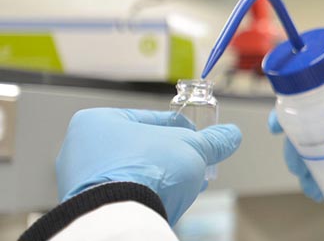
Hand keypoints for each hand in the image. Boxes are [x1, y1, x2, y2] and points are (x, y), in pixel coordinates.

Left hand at [56, 108, 241, 224]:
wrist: (121, 216)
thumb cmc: (146, 171)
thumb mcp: (191, 148)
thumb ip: (212, 141)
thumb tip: (231, 135)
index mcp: (97, 122)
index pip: (148, 119)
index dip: (179, 127)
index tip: (196, 135)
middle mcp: (80, 148)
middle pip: (139, 148)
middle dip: (171, 157)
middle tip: (194, 162)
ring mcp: (79, 180)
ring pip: (132, 172)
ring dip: (161, 178)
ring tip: (186, 186)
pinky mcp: (86, 205)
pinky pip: (122, 194)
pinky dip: (145, 195)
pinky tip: (167, 201)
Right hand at [269, 81, 323, 201]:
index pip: (304, 99)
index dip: (284, 112)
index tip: (277, 128)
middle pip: (298, 132)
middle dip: (292, 151)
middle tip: (298, 167)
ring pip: (305, 155)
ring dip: (303, 171)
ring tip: (312, 187)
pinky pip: (320, 171)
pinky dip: (316, 183)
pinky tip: (320, 194)